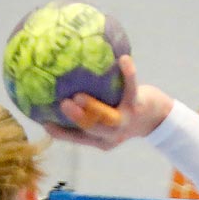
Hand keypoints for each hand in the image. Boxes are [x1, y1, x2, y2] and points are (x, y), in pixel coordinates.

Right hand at [44, 57, 172, 149]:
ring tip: (79, 95)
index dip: (60, 133)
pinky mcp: (138, 106)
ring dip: (94, 108)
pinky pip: (131, 89)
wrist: (154, 116)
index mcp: (99, 139)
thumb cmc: (118, 109)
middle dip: (77, 120)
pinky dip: (128, 75)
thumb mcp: (100, 111)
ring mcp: (125, 121)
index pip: (76, 138)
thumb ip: (81, 106)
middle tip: (62, 105)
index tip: (44, 122)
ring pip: (109, 118)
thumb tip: (52, 85)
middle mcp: (112, 135)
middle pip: (92, 131)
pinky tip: (124, 60)